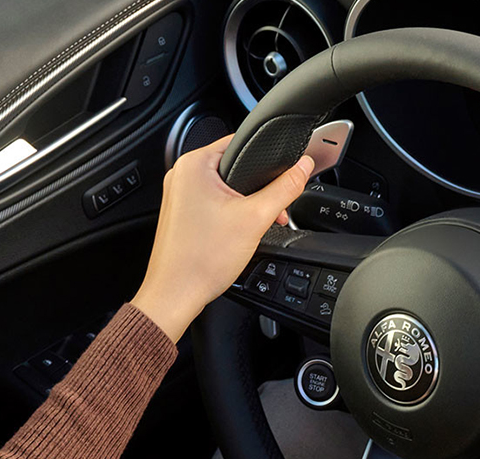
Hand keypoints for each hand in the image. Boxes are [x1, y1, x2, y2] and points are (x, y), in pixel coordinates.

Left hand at [131, 136, 314, 340]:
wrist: (176, 293)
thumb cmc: (201, 259)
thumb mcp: (255, 218)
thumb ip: (284, 189)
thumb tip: (302, 167)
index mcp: (193, 165)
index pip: (240, 144)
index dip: (267, 162)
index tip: (281, 178)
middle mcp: (182, 175)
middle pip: (236, 168)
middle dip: (259, 190)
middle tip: (270, 213)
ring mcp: (179, 195)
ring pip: (226, 188)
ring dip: (247, 205)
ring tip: (253, 227)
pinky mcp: (182, 213)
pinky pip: (214, 203)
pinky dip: (231, 215)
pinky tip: (237, 234)